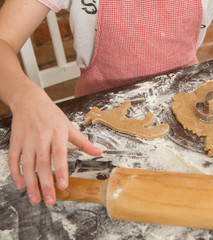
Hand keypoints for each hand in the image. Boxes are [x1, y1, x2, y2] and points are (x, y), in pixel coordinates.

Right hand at [7, 87, 101, 205]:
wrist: (29, 101)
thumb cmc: (52, 115)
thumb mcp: (69, 126)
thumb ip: (83, 142)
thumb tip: (99, 152)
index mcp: (57, 134)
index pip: (60, 155)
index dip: (61, 171)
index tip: (64, 186)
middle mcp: (42, 137)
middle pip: (43, 164)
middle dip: (46, 184)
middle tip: (50, 201)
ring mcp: (27, 140)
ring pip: (28, 165)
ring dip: (31, 184)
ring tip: (36, 199)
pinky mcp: (16, 141)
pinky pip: (14, 160)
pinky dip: (16, 173)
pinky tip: (21, 185)